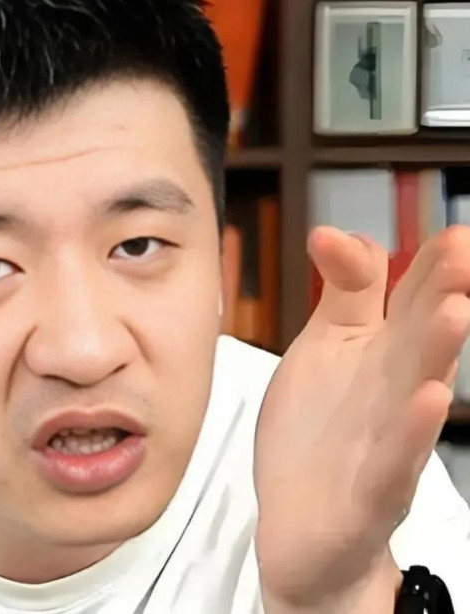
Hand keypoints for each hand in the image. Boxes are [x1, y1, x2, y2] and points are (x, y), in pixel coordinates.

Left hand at [254, 225, 469, 612]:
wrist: (300, 523)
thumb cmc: (317, 427)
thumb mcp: (324, 346)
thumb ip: (341, 292)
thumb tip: (334, 230)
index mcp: (380, 351)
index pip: (407, 300)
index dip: (426, 267)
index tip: (452, 234)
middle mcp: (391, 390)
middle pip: (418, 338)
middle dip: (441, 295)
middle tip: (463, 251)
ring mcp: (383, 441)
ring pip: (414, 392)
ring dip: (435, 353)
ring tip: (454, 312)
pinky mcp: (368, 491)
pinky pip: (392, 460)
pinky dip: (410, 431)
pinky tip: (427, 400)